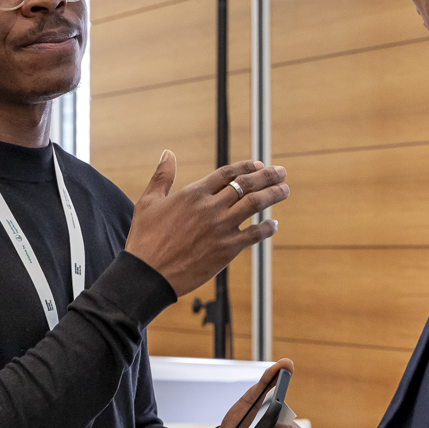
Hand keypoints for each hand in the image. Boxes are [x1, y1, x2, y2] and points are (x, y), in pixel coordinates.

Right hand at [125, 152, 288, 295]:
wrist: (147, 274)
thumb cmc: (144, 239)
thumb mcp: (148, 202)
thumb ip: (162, 176)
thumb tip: (168, 153)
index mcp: (193, 193)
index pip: (228, 173)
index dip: (246, 167)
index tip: (259, 165)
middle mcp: (210, 207)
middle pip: (246, 185)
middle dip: (267, 176)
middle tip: (281, 172)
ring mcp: (220, 228)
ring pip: (255, 205)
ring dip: (273, 195)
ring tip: (284, 190)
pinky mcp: (227, 249)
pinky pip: (254, 235)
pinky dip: (267, 228)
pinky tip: (273, 224)